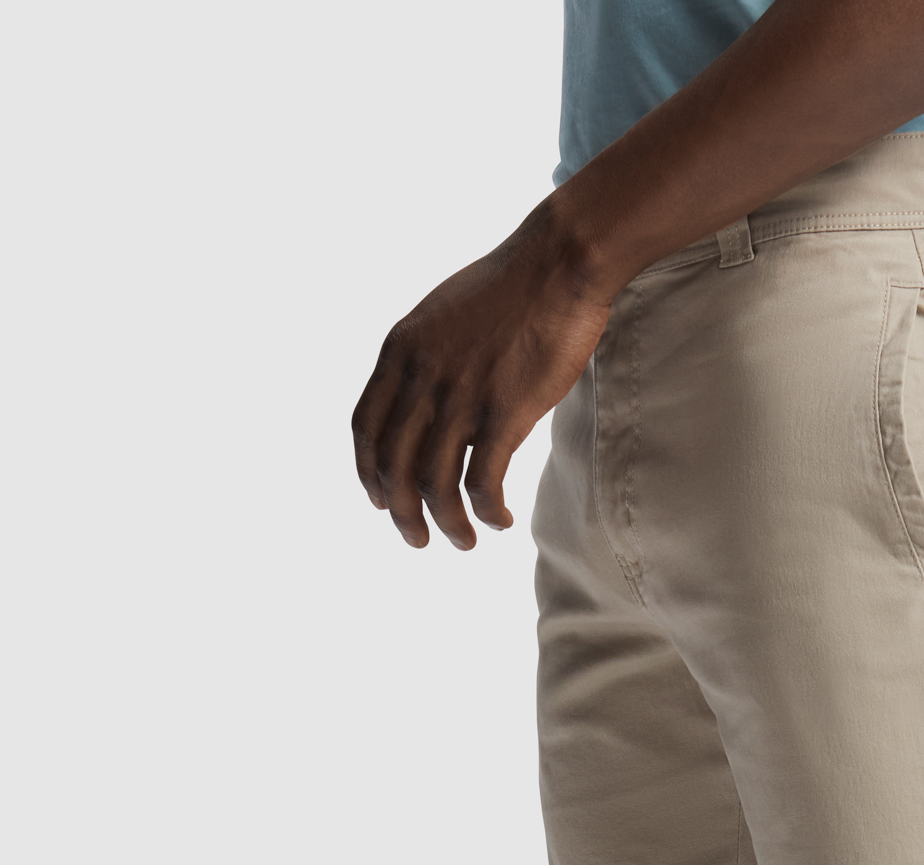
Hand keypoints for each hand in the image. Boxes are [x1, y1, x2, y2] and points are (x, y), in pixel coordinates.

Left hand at [351, 212, 612, 549]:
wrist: (558, 263)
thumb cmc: (512, 289)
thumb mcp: (443, 317)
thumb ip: (426, 361)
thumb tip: (431, 407)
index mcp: (400, 352)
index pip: (365, 429)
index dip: (369, 474)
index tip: (381, 502)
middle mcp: (421, 377)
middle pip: (393, 468)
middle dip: (401, 515)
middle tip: (419, 541)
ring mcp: (460, 397)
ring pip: (434, 486)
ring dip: (446, 525)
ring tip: (464, 542)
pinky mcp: (503, 413)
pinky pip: (481, 484)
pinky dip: (487, 513)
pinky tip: (499, 521)